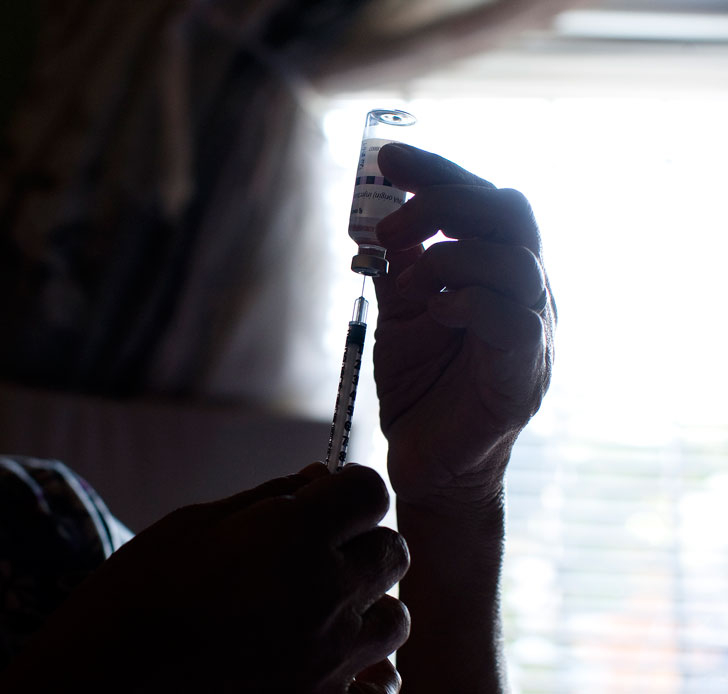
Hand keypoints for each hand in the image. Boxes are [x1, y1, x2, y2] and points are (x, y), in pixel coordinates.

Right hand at [0, 464, 409, 692]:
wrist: (103, 691)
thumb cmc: (135, 600)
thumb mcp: (191, 526)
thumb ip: (265, 500)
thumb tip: (316, 480)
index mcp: (293, 537)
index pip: (371, 491)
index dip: (351, 489)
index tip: (327, 498)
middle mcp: (327, 596)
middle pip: (393, 552)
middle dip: (363, 542)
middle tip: (317, 552)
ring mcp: (332, 661)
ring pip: (396, 620)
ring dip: (367, 606)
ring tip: (320, 610)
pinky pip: (382, 683)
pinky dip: (366, 670)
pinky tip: (325, 662)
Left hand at [372, 144, 553, 510]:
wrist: (428, 463)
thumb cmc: (421, 386)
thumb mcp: (402, 314)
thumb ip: (401, 269)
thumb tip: (376, 219)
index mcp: (498, 271)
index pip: (483, 200)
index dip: (438, 171)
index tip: (387, 158)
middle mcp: (527, 293)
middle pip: (510, 212)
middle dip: (444, 203)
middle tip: (393, 228)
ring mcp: (533, 333)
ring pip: (516, 261)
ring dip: (451, 255)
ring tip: (411, 278)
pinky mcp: (522, 376)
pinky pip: (514, 321)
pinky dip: (470, 302)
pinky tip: (437, 311)